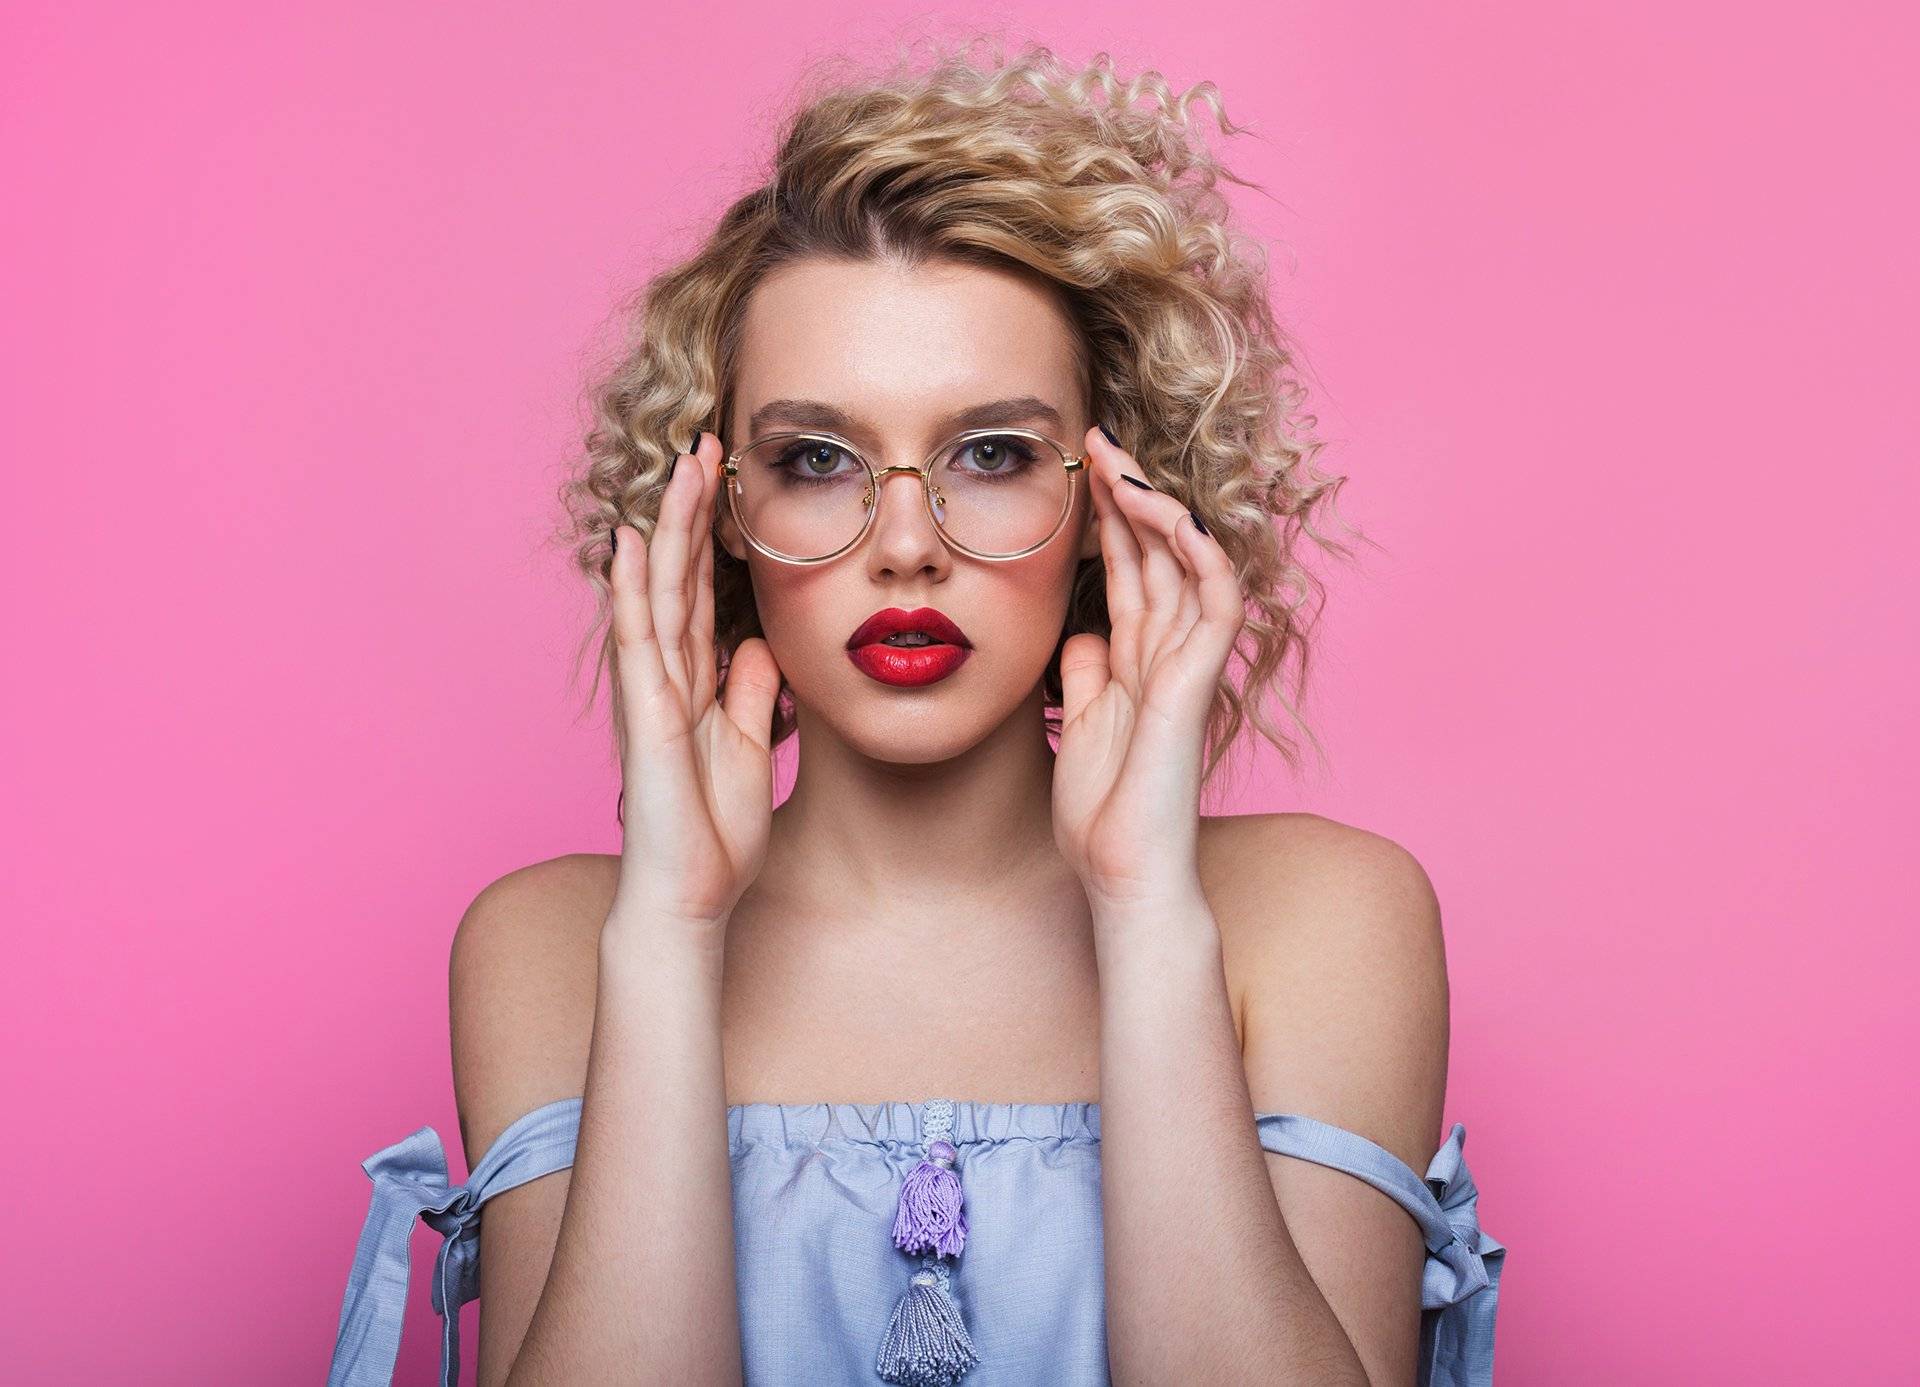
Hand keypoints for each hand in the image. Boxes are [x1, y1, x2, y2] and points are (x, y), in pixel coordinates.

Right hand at [607, 433, 783, 932]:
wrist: (691, 897)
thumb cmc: (715, 834)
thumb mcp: (753, 748)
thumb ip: (754, 694)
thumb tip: (761, 644)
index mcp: (696, 684)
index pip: (703, 594)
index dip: (712, 538)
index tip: (726, 482)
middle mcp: (667, 677)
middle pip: (680, 577)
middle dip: (691, 512)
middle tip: (704, 446)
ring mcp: (652, 692)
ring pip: (658, 592)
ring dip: (667, 529)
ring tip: (678, 468)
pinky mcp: (646, 715)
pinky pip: (639, 640)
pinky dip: (634, 590)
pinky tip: (632, 543)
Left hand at [1052, 425, 1245, 908]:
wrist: (1122, 871)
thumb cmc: (1104, 814)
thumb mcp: (1078, 725)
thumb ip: (1087, 675)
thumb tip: (1081, 633)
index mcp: (1140, 662)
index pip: (1131, 572)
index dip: (1111, 520)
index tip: (1080, 469)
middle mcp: (1169, 655)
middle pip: (1158, 554)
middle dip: (1130, 494)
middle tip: (1097, 437)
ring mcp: (1189, 666)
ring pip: (1187, 565)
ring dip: (1156, 508)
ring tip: (1119, 460)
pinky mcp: (1198, 683)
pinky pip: (1213, 604)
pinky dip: (1198, 556)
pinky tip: (1170, 515)